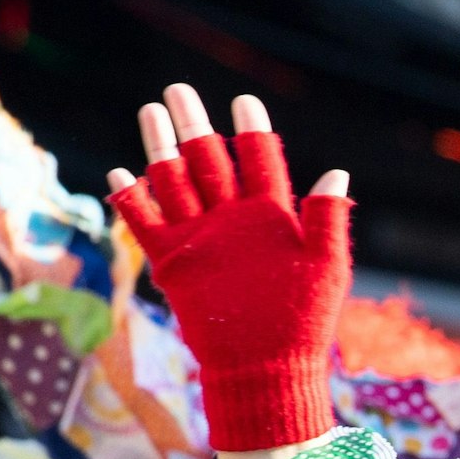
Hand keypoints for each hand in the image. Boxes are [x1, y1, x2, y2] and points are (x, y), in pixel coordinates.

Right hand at [106, 86, 351, 454]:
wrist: (267, 368)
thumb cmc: (304, 321)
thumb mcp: (327, 267)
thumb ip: (327, 218)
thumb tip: (337, 172)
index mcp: (272, 217)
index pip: (260, 161)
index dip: (251, 131)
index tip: (243, 101)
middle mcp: (233, 222)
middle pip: (209, 161)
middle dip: (194, 125)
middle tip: (178, 90)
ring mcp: (201, 240)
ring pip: (176, 183)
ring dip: (162, 149)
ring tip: (150, 111)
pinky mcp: (175, 264)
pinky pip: (148, 226)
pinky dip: (134, 202)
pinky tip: (121, 174)